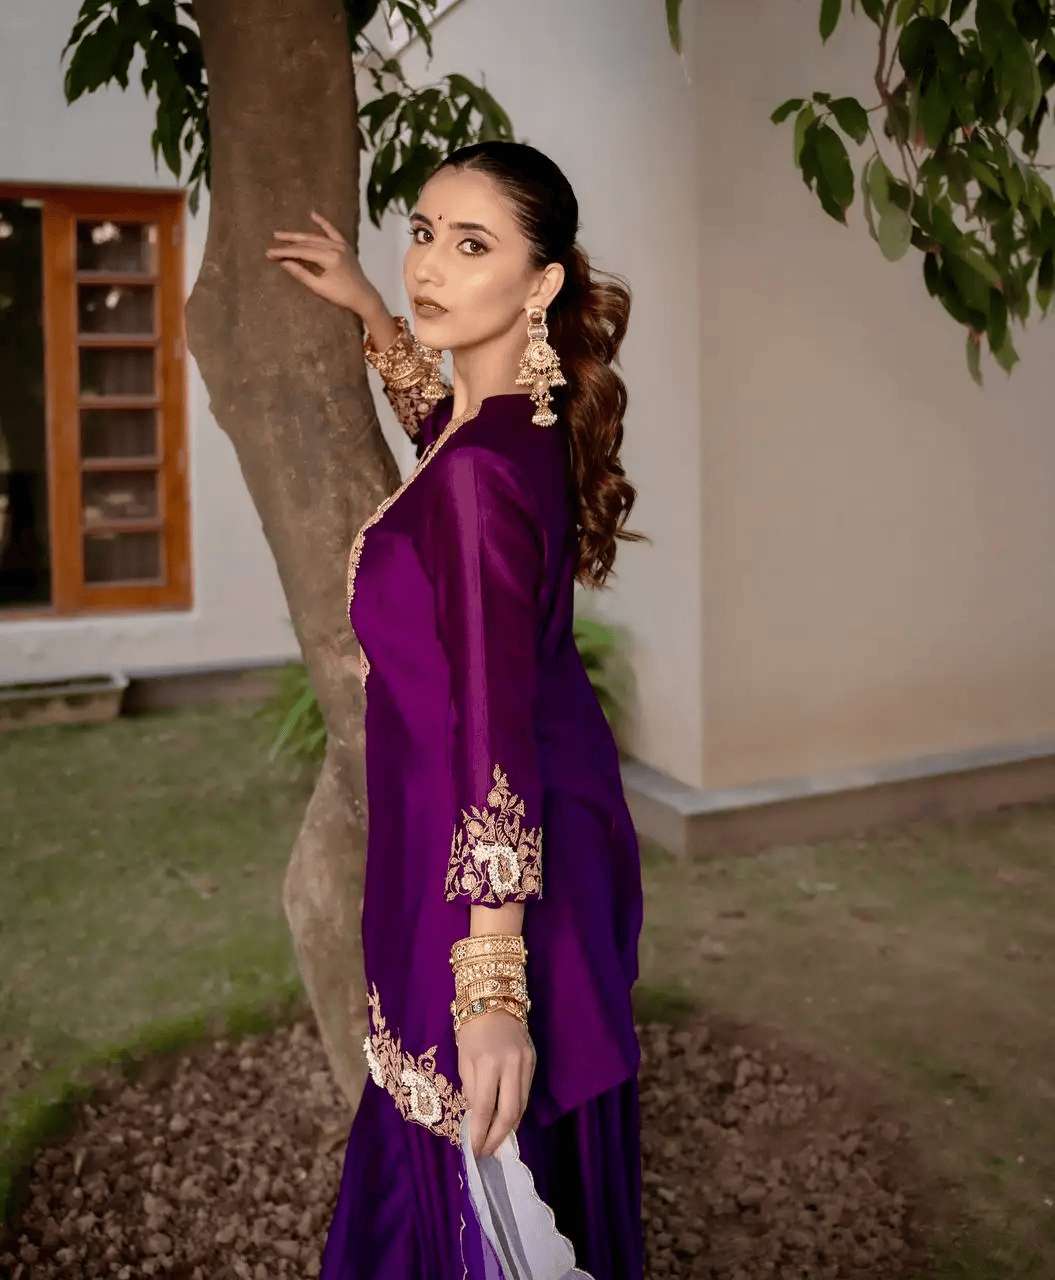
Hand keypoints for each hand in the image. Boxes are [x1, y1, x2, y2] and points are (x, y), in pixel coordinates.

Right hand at [265, 210, 381, 317]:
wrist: (364, 297)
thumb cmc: (341, 296)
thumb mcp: (319, 287)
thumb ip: (301, 273)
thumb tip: (284, 263)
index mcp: (330, 258)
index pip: (302, 252)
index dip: (285, 252)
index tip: (270, 253)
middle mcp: (336, 248)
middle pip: (307, 242)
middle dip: (289, 243)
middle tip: (273, 242)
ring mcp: (341, 245)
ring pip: (316, 238)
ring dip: (300, 236)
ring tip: (283, 235)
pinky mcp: (345, 246)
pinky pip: (332, 232)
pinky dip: (323, 223)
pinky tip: (313, 214)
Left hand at [457, 1008, 535, 1157]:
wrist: (495, 998)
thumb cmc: (472, 1029)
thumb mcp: (464, 1059)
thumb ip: (471, 1089)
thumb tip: (476, 1117)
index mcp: (488, 1062)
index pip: (484, 1107)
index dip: (479, 1132)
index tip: (474, 1149)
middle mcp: (511, 1064)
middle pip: (510, 1113)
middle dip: (497, 1137)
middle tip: (487, 1152)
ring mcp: (526, 1063)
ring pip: (522, 1106)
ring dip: (509, 1128)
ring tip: (496, 1141)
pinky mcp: (534, 1061)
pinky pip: (526, 1093)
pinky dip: (516, 1110)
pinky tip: (506, 1120)